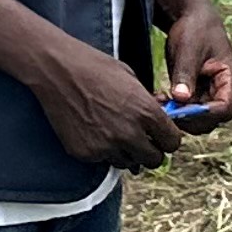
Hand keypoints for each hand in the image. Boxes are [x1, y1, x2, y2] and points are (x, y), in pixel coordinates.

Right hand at [23, 40, 186, 168]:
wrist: (58, 71)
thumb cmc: (96, 68)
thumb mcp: (132, 81)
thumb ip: (148, 106)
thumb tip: (159, 123)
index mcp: (146, 113)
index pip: (172, 143)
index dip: (168, 139)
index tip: (161, 136)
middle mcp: (129, 134)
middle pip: (154, 159)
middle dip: (151, 151)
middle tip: (142, 141)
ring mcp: (106, 146)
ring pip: (129, 163)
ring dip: (127, 153)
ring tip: (115, 133)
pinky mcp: (85, 153)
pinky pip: (103, 161)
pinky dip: (103, 152)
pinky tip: (95, 131)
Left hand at [163, 0, 231, 131]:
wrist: (191, 16)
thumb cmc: (195, 29)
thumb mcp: (189, 50)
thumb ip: (186, 75)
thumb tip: (181, 99)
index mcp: (231, 79)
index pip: (224, 109)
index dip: (204, 114)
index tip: (180, 110)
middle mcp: (224, 90)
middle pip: (212, 119)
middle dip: (189, 118)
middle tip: (165, 110)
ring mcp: (210, 93)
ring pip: (198, 118)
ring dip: (180, 116)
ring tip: (160, 102)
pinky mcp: (197, 92)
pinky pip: (188, 109)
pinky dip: (175, 109)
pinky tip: (160, 98)